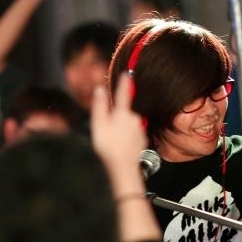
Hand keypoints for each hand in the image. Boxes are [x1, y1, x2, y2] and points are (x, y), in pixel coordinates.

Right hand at [91, 74, 146, 194]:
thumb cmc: (109, 147)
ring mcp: (139, 129)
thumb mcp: (98, 124)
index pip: (123, 93)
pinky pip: (132, 134)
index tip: (127, 74)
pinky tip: (120, 145)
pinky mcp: (142, 139)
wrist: (123, 166)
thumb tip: (100, 90)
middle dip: (116, 118)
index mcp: (123, 113)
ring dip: (120, 129)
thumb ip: (100, 105)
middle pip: (123, 112)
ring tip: (113, 142)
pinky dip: (126, 138)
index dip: (124, 83)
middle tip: (106, 132)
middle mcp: (134, 119)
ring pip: (127, 124)